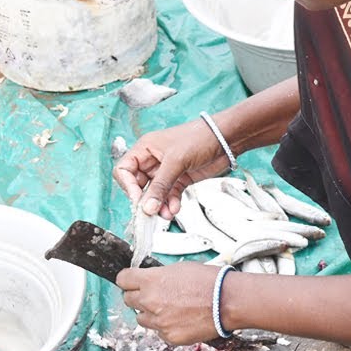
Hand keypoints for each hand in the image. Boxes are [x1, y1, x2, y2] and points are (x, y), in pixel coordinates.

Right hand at [112, 119, 228, 218]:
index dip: (128, 186)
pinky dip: (170, 203)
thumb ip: (160, 185)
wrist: (226, 139)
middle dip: (145, 200)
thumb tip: (146, 206)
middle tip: (150, 212)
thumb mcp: (176, 161)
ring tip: (166, 213)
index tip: (138, 201)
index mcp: (145, 148)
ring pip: (155, 193)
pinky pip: (169, 195)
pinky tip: (174, 208)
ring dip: (159, 205)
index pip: (124, 170)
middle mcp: (152, 160)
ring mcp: (166, 171)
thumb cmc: (199, 137)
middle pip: (138, 185)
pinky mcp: (179, 179)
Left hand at [117, 262, 226, 345]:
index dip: (127, 279)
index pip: (123, 279)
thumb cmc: (209, 282)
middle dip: (138, 296)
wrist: (227, 302)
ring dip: (150, 313)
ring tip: (169, 308)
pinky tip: (180, 319)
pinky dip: (165, 327)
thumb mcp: (179, 269)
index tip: (130, 281)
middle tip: (151, 295)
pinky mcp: (169, 337)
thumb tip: (151, 280)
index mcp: (152, 280)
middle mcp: (150, 301)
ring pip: (141, 319)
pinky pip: (158, 332)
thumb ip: (159, 276)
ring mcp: (159, 321)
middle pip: (128, 300)